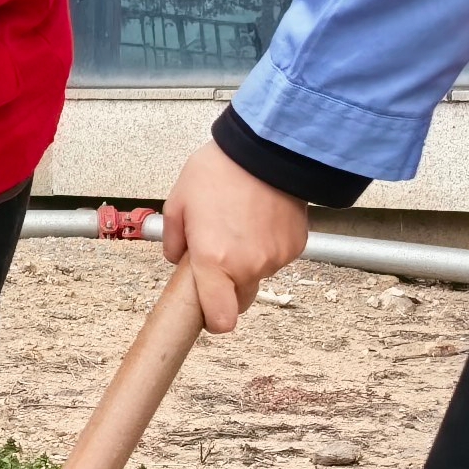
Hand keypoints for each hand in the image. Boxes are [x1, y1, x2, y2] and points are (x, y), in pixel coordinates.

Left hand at [162, 142, 309, 334]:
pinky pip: (276, 257)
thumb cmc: (221, 171)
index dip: (213, 319)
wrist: (267, 149)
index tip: (207, 309)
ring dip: (248, 261)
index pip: (220, 320)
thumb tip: (178, 259)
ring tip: (239, 223)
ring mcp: (276, 258)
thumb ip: (173, 240)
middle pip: (239, 300)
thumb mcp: (178, 202)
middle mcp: (248, 266)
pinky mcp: (296, 246)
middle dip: (227, 286)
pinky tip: (259, 218)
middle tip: (218, 254)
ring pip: (258, 275)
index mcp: (214, 261)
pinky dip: (267, 245)